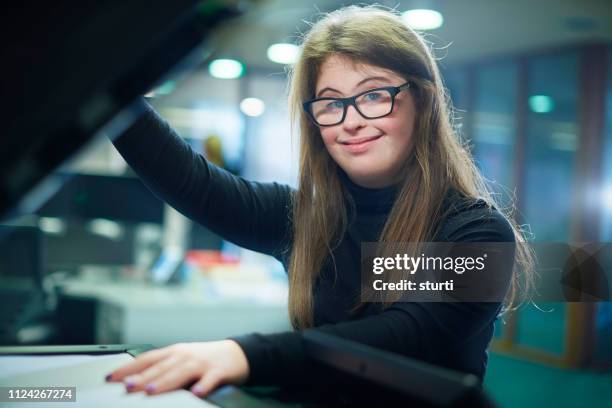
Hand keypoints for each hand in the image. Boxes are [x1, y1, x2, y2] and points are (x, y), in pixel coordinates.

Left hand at [105, 340, 248, 396]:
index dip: (128, 368)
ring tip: (152, 390)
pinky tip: (197, 393)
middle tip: (128, 387)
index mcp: (174, 353)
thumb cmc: (204, 360)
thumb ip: (161, 369)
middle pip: (161, 367)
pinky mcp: (219, 372)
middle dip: (143, 377)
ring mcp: (202, 363)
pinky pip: (210, 380)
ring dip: (166, 381)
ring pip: (182, 372)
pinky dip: (204, 385)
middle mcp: (185, 356)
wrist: (237, 353)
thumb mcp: (182, 360)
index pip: (146, 359)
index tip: (110, 378)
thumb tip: (132, 381)